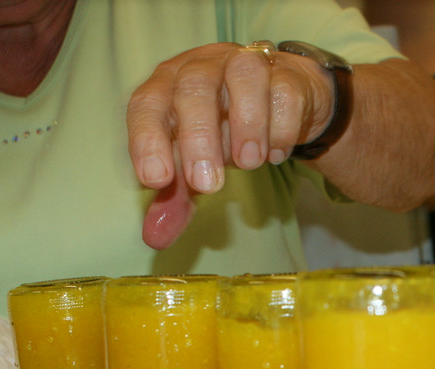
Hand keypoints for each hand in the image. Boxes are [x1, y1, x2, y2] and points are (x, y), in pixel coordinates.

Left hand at [127, 42, 333, 248]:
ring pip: (244, 74)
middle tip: (209, 185)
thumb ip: (177, 198)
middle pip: (194, 87)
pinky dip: (281, 127)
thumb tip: (155, 238)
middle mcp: (204, 67)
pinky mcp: (288, 75)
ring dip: (247, 124)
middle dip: (198, 137)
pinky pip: (285, 91)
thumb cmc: (226, 129)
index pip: (148, 103)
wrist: (282, 100)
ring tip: (251, 163)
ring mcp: (248, 64)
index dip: (146, 139)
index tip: (156, 180)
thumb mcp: (197, 163)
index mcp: (170, 85)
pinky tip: (276, 153)